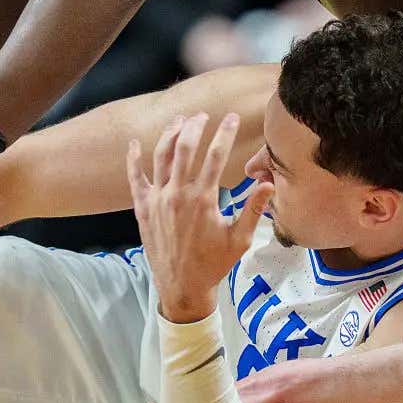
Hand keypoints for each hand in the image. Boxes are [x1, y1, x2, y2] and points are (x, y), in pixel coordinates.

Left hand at [128, 112, 271, 323]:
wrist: (182, 287)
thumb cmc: (214, 264)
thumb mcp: (240, 239)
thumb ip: (254, 209)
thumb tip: (269, 183)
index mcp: (203, 200)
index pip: (216, 156)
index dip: (226, 133)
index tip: (232, 118)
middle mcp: (178, 195)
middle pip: (186, 148)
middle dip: (196, 126)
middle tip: (204, 115)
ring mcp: (157, 200)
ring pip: (161, 157)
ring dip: (170, 135)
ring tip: (180, 120)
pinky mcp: (142, 208)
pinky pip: (135, 178)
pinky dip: (133, 159)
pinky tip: (135, 144)